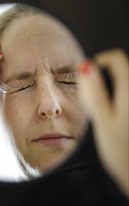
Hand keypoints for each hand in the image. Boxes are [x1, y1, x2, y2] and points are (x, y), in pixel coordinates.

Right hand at [79, 48, 128, 196]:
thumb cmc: (122, 152)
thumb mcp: (103, 122)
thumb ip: (96, 93)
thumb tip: (87, 66)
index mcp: (128, 92)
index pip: (115, 58)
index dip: (98, 62)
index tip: (86, 77)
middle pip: (118, 69)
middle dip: (99, 78)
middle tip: (91, 100)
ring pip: (118, 83)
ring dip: (104, 90)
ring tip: (98, 110)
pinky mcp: (127, 110)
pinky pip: (120, 95)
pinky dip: (110, 99)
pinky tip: (106, 116)